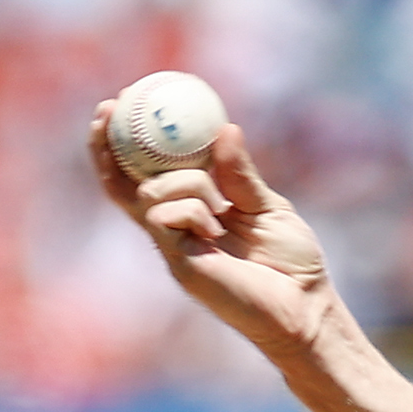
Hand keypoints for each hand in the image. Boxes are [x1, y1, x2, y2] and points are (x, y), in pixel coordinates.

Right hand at [88, 101, 332, 354]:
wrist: (306, 307)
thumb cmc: (293, 264)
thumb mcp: (267, 206)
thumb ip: (241, 173)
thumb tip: (225, 128)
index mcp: (194, 212)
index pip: (147, 175)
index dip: (126, 143)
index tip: (120, 104)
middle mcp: (176, 229)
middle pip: (123, 186)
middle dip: (107, 147)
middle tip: (108, 110)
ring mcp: (174, 248)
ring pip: (148, 195)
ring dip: (182, 183)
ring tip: (218, 204)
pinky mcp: (179, 265)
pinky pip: (163, 218)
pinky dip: (190, 208)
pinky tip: (216, 227)